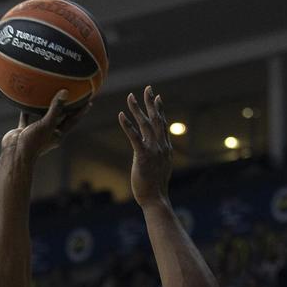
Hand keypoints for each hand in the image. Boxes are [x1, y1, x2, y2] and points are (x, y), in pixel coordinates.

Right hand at [1, 89, 90, 160]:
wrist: (14, 154)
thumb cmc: (34, 142)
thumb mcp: (47, 124)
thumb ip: (55, 108)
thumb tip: (65, 92)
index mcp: (58, 134)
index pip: (73, 120)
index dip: (81, 111)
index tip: (89, 101)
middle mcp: (49, 133)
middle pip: (60, 118)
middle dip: (66, 108)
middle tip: (72, 95)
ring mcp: (37, 132)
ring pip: (44, 117)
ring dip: (46, 108)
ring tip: (49, 95)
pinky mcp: (25, 131)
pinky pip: (27, 118)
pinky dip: (27, 111)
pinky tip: (26, 101)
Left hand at [119, 85, 172, 205]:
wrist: (156, 198)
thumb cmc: (155, 187)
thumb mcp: (159, 168)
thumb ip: (157, 157)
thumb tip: (156, 154)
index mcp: (165, 147)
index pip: (162, 124)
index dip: (159, 109)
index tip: (157, 97)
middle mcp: (161, 145)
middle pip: (156, 119)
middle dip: (151, 103)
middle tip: (147, 88)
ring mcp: (154, 150)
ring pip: (146, 124)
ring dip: (137, 109)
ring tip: (130, 97)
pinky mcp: (143, 156)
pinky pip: (134, 137)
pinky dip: (127, 125)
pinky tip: (121, 115)